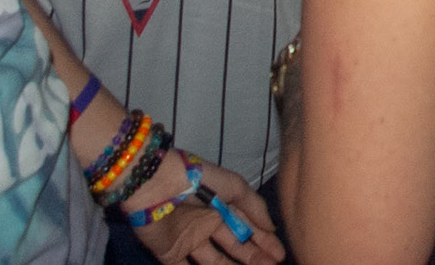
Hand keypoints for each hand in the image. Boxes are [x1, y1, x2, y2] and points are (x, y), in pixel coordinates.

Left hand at [134, 160, 285, 264]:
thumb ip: (253, 207)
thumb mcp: (233, 185)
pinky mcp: (171, 254)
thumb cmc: (196, 179)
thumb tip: (272, 227)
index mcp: (221, 205)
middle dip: (254, 256)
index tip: (279, 255)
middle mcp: (208, 224)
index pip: (246, 226)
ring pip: (217, 261)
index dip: (263, 240)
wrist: (156, 183)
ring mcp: (190, 240)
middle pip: (235, 245)